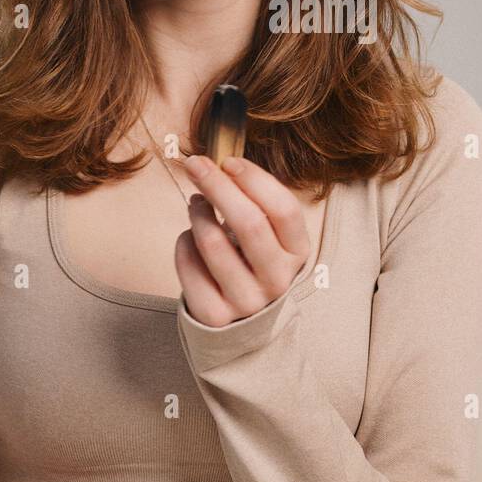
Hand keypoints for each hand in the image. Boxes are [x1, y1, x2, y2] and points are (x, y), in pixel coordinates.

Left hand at [175, 154, 310, 327]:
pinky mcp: (215, 315)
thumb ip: (255, 202)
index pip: (283, 209)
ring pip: (212, 241)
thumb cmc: (252, 262)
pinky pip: (189, 264)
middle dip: (217, 185)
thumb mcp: (269, 236)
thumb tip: (217, 164)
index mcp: (298, 253)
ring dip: (197, 212)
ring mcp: (247, 302)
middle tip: (196, 164)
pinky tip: (190, 239)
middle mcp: (278, 280)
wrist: (241, 320)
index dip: (255, 179)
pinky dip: (183, 242)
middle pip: (249, 222)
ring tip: (196, 204)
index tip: (229, 161)